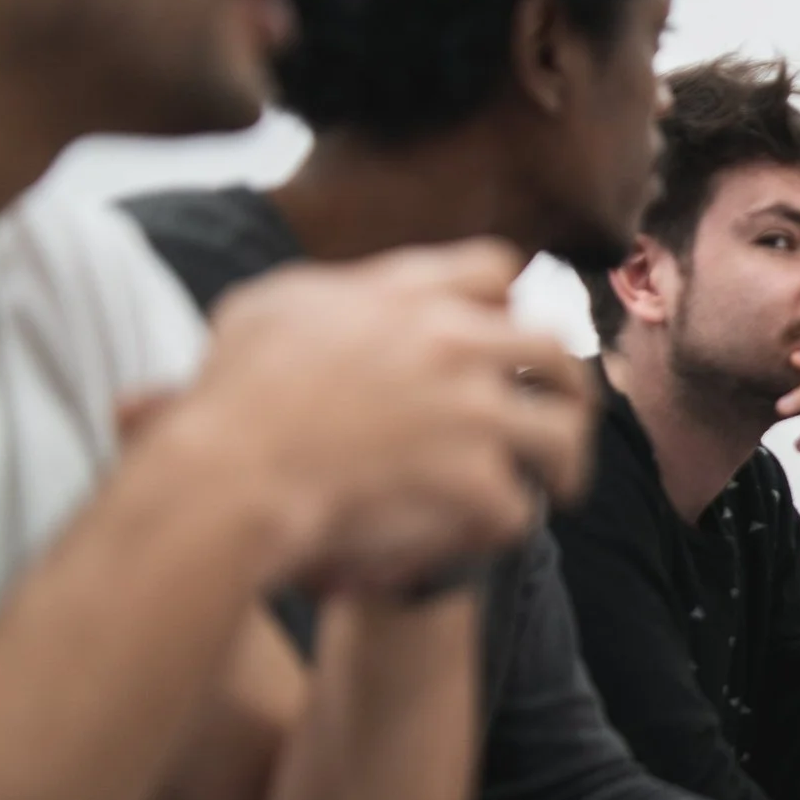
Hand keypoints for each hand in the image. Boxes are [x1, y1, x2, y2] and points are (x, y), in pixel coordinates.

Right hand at [180, 240, 596, 594]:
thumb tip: (348, 291)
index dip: (506, 300)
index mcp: (407, 293)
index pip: (497, 268)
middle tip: (567, 410)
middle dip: (569, 382)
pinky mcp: (470, 477)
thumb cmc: (231, 392)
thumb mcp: (270, 305)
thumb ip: (329, 290)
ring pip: (563, 432)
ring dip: (566, 463)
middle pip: (555, 348)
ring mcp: (468, 411)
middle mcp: (452, 342)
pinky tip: (495, 531)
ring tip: (559, 487)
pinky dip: (507, 523)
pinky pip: (519, 505)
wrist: (230, 469)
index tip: (505, 328)